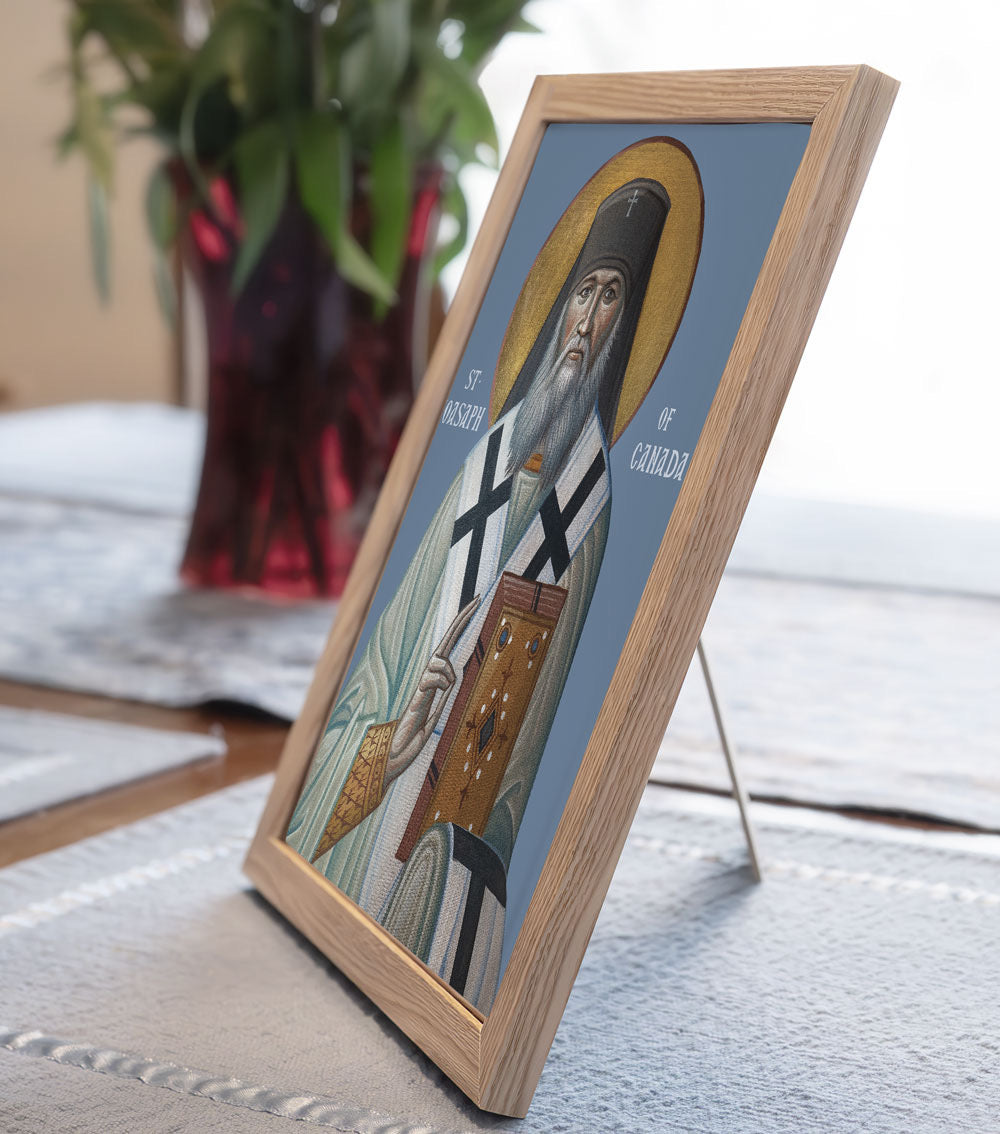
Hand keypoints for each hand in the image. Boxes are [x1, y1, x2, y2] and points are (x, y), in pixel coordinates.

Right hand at [385, 595, 480, 782]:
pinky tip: (438, 693)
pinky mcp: (417, 694)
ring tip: (445, 692)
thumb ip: (444, 694)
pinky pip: (433, 677)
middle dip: (462, 619)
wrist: (396, 754)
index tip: (475, 605)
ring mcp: (422, 683)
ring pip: (441, 660)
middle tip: (479, 598)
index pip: (448, 646)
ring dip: (449, 675)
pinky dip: (441, 683)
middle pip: (445, 641)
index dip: (460, 626)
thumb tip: (455, 677)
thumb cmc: (415, 735)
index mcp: (435, 679)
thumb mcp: (438, 711)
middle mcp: (428, 676)